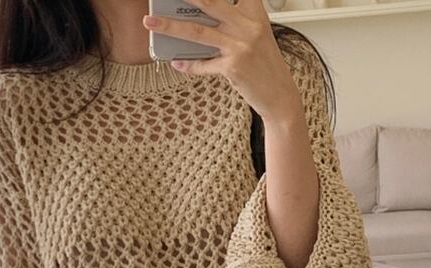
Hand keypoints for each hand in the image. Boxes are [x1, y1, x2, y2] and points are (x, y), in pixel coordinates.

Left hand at [142, 0, 301, 125]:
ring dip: (170, 26)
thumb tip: (194, 21)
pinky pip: (203, 64)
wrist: (280, 95)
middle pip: (208, 2)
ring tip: (150, 22)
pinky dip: (188, 65)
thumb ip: (230, 24)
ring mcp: (240, 46)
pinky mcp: (233, 67)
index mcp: (254, 12)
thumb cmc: (264, 65)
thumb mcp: (253, 36)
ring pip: (198, 31)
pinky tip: (177, 63)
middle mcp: (248, 25)